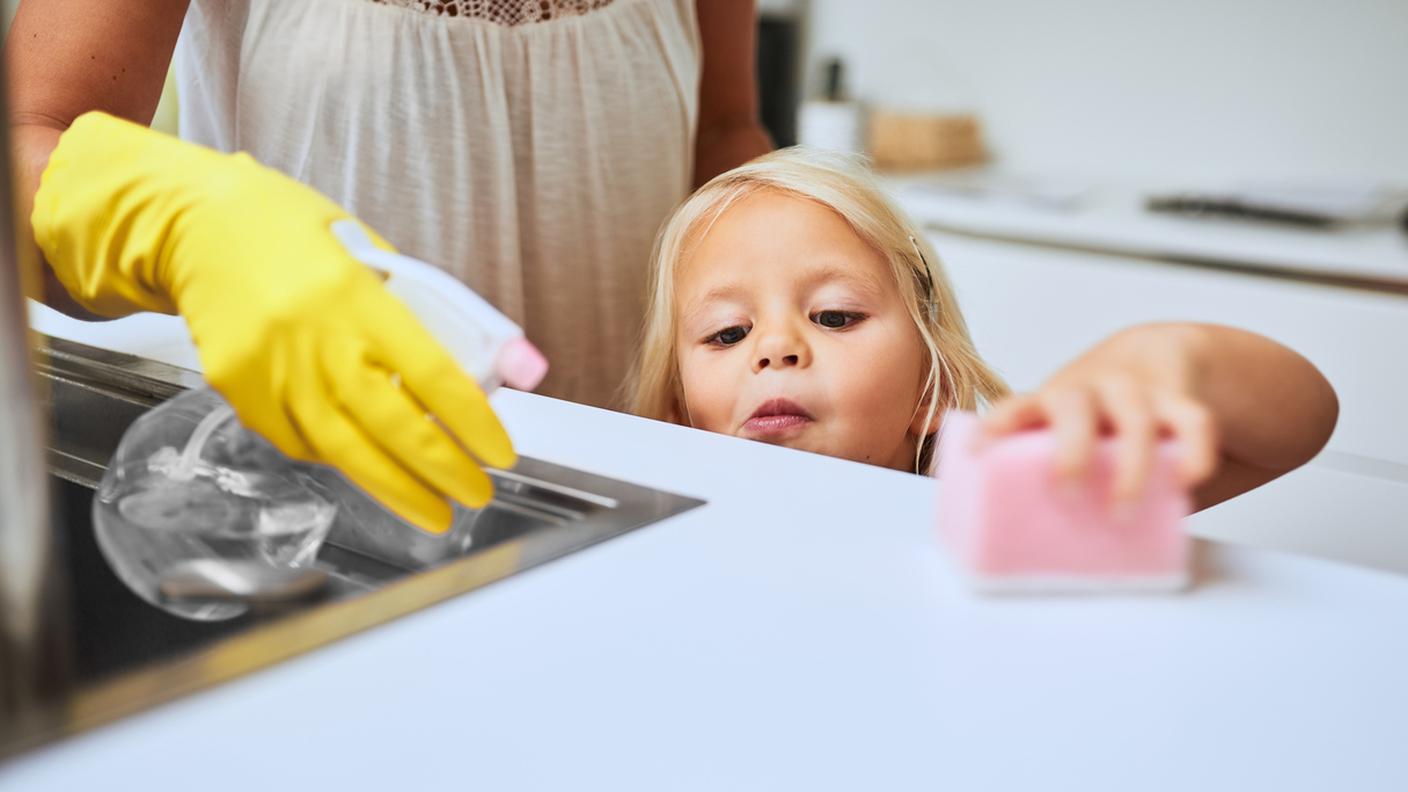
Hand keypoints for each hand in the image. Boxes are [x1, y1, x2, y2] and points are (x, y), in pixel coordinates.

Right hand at [33, 112, 513, 531]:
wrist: (193, 225)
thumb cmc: (291, 231)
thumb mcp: (374, 252)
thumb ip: (436, 310)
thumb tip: (512, 366)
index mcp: (356, 295)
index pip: (432, 373)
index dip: (472, 423)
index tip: (500, 452)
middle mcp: (312, 338)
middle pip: (391, 425)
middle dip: (442, 471)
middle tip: (477, 496)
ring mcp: (270, 370)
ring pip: (345, 450)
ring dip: (396, 490)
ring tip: (435, 512)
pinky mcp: (238, 391)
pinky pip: (300, 443)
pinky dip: (340, 460)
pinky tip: (371, 468)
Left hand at [979, 327, 1219, 502]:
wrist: (1158, 358)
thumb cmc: (1100, 419)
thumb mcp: (1068, 432)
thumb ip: (1053, 471)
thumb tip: (1023, 539)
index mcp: (1052, 402)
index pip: (1016, 406)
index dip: (997, 426)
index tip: (979, 451)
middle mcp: (1091, 389)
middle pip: (1075, 407)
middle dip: (1070, 452)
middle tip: (1068, 494)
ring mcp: (1137, 391)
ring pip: (1136, 419)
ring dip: (1130, 468)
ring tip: (1122, 513)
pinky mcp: (1182, 401)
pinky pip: (1195, 421)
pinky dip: (1194, 453)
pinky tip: (1186, 482)